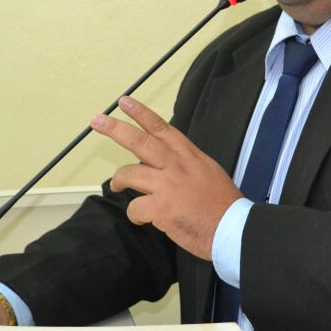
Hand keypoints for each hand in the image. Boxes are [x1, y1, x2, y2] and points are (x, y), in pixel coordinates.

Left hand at [92, 96, 242, 260]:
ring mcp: (168, 186)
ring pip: (129, 174)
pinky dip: (135, 215)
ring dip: (119, 181)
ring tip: (116, 186)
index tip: (125, 102)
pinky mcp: (161, 209)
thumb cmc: (223, 204)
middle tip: (97, 121)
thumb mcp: (208, 172)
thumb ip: (185, 164)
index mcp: (189, 155)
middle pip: (140, 142)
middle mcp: (177, 166)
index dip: (142, 114)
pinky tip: (142, 219)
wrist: (233, 228)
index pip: (162, 128)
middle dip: (116, 129)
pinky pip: (135, 208)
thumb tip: (163, 164)